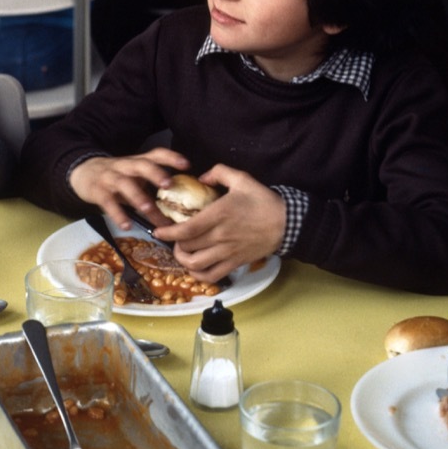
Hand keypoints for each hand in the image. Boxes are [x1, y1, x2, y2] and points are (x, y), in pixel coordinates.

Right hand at [67, 148, 189, 228]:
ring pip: (124, 184)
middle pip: (141, 165)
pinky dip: (117, 214)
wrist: (81, 172)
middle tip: (168, 185)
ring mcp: (110, 178)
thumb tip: (179, 208)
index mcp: (137, 162)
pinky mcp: (97, 191)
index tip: (186, 165)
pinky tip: (127, 225)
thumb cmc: (115, 177)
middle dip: (155, 173)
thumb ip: (152, 186)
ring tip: (148, 209)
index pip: (155, 154)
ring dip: (137, 196)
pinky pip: (108, 202)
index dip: (171, 157)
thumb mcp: (133, 175)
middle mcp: (125, 167)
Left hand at [153, 165, 284, 282]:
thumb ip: (219, 173)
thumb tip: (201, 178)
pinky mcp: (236, 263)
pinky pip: (213, 276)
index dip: (169, 233)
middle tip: (174, 237)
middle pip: (188, 247)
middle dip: (175, 243)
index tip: (159, 231)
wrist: (288, 222)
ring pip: (196, 265)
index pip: (187, 229)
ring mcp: (228, 252)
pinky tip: (196, 268)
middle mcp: (220, 236)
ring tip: (183, 252)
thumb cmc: (263, 200)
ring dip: (184, 260)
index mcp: (219, 215)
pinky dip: (200, 275)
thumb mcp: (242, 178)